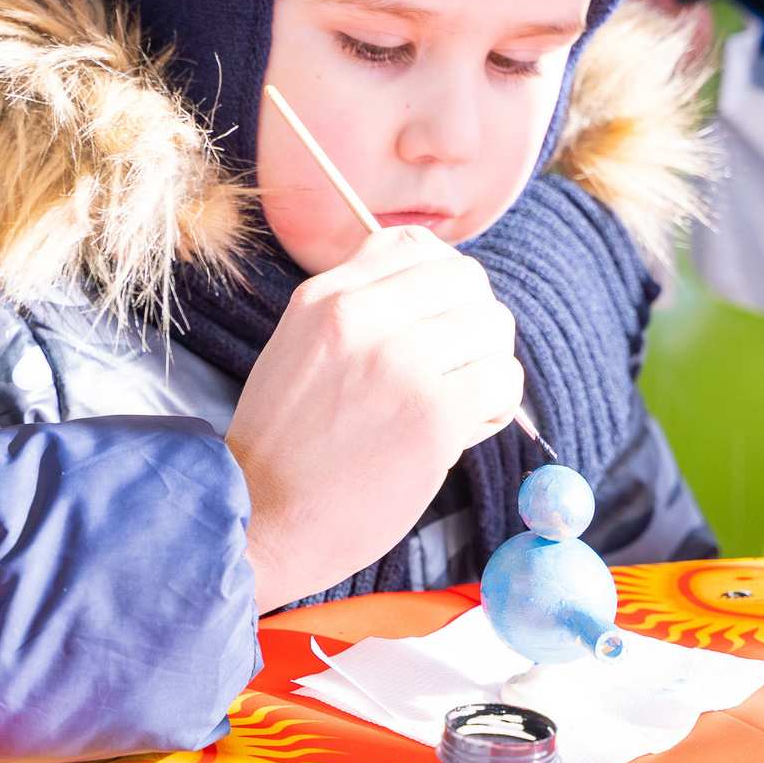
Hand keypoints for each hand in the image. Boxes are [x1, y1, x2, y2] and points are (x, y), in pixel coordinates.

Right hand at [224, 227, 521, 611]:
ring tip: (454, 405)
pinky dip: (494, 407)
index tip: (436, 320)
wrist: (261, 519)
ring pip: (494, 327)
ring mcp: (400, 361)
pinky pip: (503, 381)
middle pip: (467, 278)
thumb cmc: (284, 445)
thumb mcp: (299, 347)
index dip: (441, 280)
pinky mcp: (434, 414)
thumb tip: (432, 289)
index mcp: (326, 296)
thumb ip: (356, 310)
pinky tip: (460, 432)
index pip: (414, 244)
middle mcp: (362, 316)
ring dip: (487, 366)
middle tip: (454, 367)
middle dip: (474, 322)